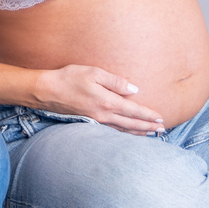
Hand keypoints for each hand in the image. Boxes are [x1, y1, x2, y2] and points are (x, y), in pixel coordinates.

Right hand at [34, 65, 164, 135]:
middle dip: (148, 127)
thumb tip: (134, 90)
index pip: (134, 111)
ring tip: (150, 134)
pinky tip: (127, 133)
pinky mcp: (88, 122)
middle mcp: (103, 115)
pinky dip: (123, 134)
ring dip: (138, 133)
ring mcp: (95, 121)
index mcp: (107, 102)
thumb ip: (116, 82)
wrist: (46, 91)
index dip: (148, 116)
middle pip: (131, 124)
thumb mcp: (94, 72)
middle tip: (162, 130)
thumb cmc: (69, 78)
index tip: (160, 118)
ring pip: (122, 131)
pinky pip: (112, 131)